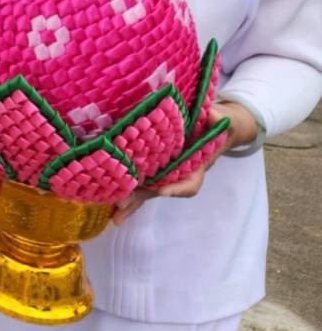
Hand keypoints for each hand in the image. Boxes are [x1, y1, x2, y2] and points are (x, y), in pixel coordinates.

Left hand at [111, 100, 257, 223]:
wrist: (206, 125)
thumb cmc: (213, 123)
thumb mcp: (219, 119)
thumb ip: (217, 119)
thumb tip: (213, 116)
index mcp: (196, 165)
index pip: (189, 182)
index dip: (177, 188)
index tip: (162, 191)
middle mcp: (177, 172)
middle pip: (159, 190)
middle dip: (140, 197)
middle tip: (122, 205)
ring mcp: (163, 172)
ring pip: (145, 190)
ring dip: (129, 201)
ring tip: (114, 214)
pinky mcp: (150, 167)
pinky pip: (138, 181)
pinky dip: (125, 190)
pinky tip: (112, 204)